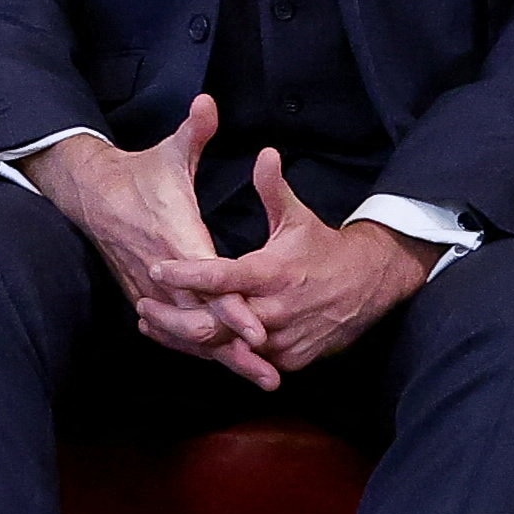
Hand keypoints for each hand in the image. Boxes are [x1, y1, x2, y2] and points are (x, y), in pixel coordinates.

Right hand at [24, 96, 290, 380]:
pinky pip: (174, 332)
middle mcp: (163, 272)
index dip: (234, 309)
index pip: (209, 284)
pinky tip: (224, 363)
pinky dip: (198, 350)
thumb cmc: (139, 175)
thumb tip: (209, 101)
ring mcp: (151, 288)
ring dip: (222, 359)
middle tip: (271, 374)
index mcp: (176, 240)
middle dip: (236, 351)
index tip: (259, 331)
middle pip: (202, 323)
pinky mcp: (144, 296)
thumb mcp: (168, 153)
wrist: (91, 195)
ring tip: (258, 378)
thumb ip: (194, 132)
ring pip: (189, 335)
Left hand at [137, 151, 435, 379]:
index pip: (223, 278)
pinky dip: (214, 353)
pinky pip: (244, 361)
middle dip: (173, 317)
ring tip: (149, 324)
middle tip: (143, 302)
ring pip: (225, 348)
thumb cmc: (325, 249)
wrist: (370, 284)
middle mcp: (277, 310)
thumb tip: (264, 152)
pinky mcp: (291, 359)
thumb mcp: (298, 218)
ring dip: (185, 338)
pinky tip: (182, 342)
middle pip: (215, 324)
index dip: (188, 274)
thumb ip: (274, 188)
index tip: (157, 267)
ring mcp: (284, 339)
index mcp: (273, 273)